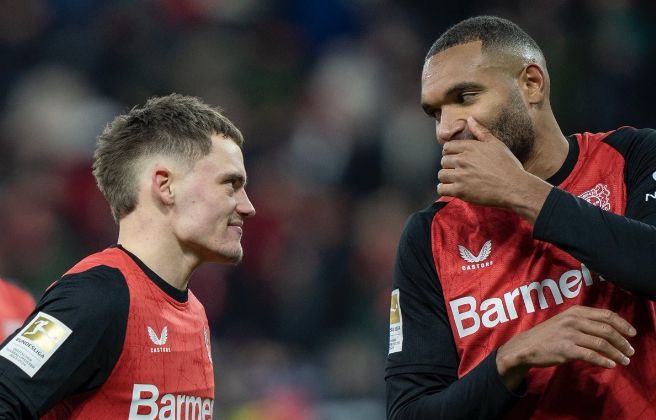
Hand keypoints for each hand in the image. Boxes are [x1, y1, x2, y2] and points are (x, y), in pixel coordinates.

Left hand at [437, 117, 550, 221]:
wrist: (514, 187)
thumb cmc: (508, 166)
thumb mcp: (497, 144)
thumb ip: (481, 131)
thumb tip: (470, 118)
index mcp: (470, 147)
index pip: (447, 147)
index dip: (450, 153)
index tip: (456, 159)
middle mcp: (463, 160)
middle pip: (443, 161)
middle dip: (450, 166)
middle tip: (460, 171)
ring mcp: (460, 176)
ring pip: (441, 175)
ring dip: (447, 178)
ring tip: (457, 181)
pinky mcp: (460, 191)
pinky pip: (441, 189)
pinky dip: (445, 190)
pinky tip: (453, 190)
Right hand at [496, 305, 636, 389]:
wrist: (526, 346)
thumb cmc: (547, 334)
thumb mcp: (565, 321)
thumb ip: (584, 322)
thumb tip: (609, 328)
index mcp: (575, 311)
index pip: (606, 315)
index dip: (622, 324)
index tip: (632, 333)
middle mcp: (574, 320)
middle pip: (607, 329)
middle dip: (622, 341)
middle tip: (630, 350)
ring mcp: (569, 335)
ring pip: (601, 343)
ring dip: (617, 353)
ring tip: (625, 360)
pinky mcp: (566, 349)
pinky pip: (591, 355)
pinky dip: (604, 361)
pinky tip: (611, 365)